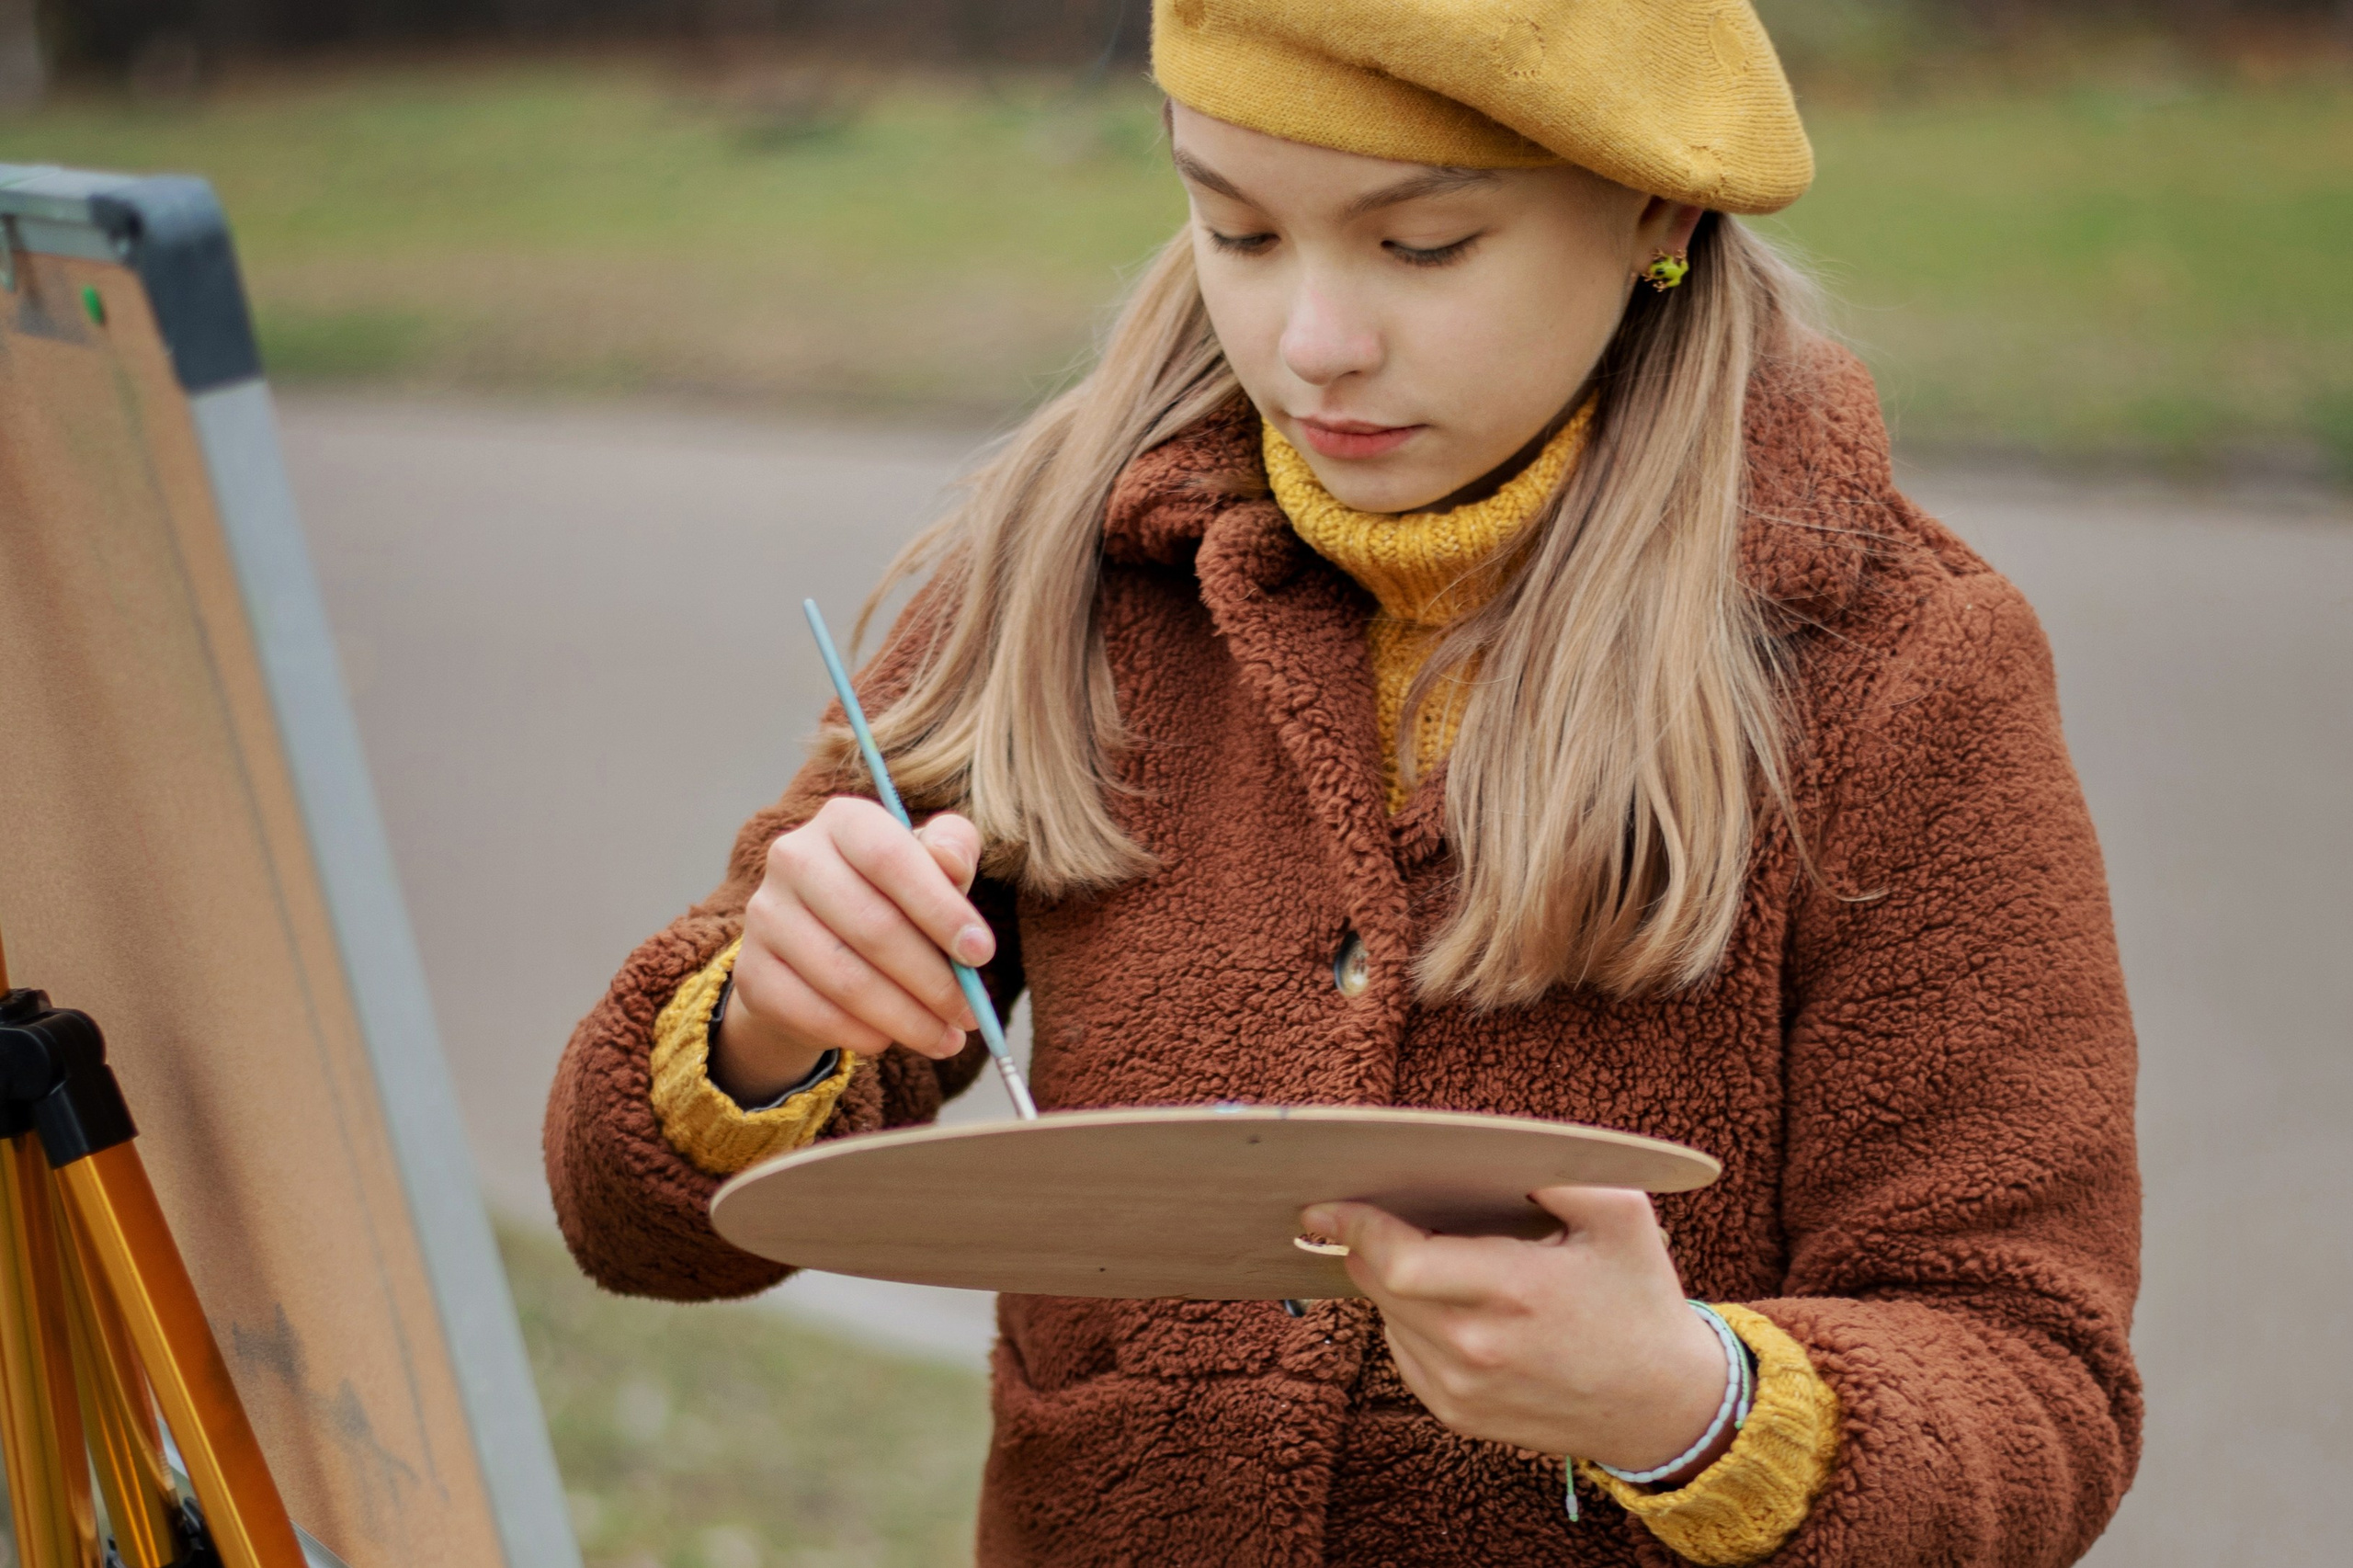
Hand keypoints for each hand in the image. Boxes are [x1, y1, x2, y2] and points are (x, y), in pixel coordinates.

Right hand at [712, 798, 992, 1102]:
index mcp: (843, 820)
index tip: (981, 954)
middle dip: (934, 980)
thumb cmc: (890, 895)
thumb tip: (953, 864)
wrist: (816, 941)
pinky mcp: (752, 972)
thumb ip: (952, 850)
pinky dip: (862, 1034)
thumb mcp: (928, 863)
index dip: (941, 909)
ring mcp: (765, 915)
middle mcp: (793, 858)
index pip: (891, 859)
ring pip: (846, 979)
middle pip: (873, 927)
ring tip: (946, 1038)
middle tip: (970, 1014)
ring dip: (906, 1019)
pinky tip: (891, 1040)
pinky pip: (813, 1013)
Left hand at [1300, 1187, 1733, 1478]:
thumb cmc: (1639, 1298)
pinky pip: (1403, 1351)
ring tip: (1431, 1253)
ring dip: (1392, 1280)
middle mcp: (1479, 1350)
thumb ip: (1559, 1169)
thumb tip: (1492, 1143)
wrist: (1663, 1406)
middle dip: (1369, 1243)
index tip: (1324, 1204)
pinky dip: (1409, 1318)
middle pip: (1383, 1284)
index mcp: (1515, 1293)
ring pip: (1388, 1316)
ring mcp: (1464, 1390)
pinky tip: (1450, 1300)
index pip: (1400, 1260)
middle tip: (1376, 1211)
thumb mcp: (1620, 1216)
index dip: (1356, 1226)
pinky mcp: (1458, 1415)